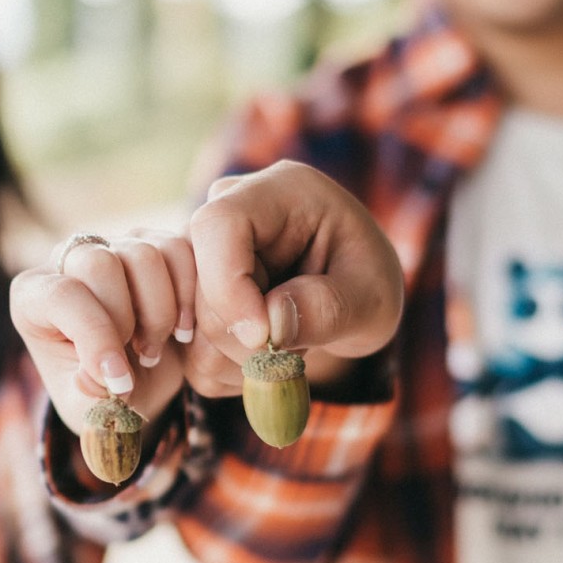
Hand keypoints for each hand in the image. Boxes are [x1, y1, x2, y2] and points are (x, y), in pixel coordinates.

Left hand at [10, 230, 195, 434]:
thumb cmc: (100, 392)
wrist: (138, 381)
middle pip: (100, 264)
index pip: (61, 295)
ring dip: (161, 311)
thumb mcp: (86, 408)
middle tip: (138, 357)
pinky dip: (190, 293)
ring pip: (143, 253)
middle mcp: (68, 260)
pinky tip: (183, 329)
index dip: (96, 336)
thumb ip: (85, 396)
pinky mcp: (156, 242)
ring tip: (155, 348)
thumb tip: (96, 376)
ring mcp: (114, 245)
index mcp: (34, 297)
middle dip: (126, 319)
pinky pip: (179, 248)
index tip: (121, 380)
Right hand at [185, 160, 402, 396]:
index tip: (263, 338)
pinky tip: (266, 356)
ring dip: (239, 358)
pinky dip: (229, 369)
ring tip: (289, 346)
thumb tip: (272, 326)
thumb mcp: (372, 298)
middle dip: (244, 337)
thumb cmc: (365, 283)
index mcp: (277, 193)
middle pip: (198, 283)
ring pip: (190, 325)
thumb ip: (330, 308)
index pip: (219, 225)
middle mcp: (227, 214)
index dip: (228, 286)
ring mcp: (202, 254)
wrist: (350, 297)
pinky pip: (191, 351)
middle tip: (296, 351)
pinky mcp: (193, 294)